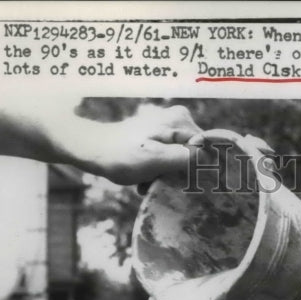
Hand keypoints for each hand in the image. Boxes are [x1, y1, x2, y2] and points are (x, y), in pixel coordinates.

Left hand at [71, 104, 201, 184]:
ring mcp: (171, 125)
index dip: (196, 171)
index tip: (176, 181)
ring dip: (168, 174)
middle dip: (179, 173)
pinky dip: (161, 169)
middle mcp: (180, 118)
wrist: (90, 149)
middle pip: (196, 155)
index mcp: (181, 121)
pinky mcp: (162, 133)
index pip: (208, 151)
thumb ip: (184, 158)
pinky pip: (172, 156)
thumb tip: (210, 159)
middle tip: (156, 181)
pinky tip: (146, 176)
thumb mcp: (154, 160)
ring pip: (183, 159)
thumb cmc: (120, 155)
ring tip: (148, 180)